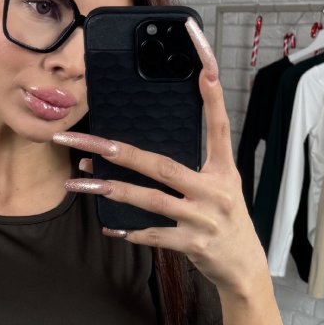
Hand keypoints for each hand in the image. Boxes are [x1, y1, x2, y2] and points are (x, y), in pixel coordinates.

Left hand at [52, 17, 267, 297]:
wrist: (244, 269)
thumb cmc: (225, 222)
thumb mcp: (219, 187)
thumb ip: (190, 166)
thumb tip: (140, 149)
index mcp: (222, 167)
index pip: (217, 119)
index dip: (210, 88)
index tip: (200, 55)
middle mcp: (215, 187)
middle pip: (159, 163)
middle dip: (115, 150)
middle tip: (81, 140)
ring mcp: (205, 216)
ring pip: (149, 199)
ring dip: (110, 190)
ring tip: (79, 182)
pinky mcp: (195, 243)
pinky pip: (154, 235)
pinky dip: (130, 232)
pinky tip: (109, 227)